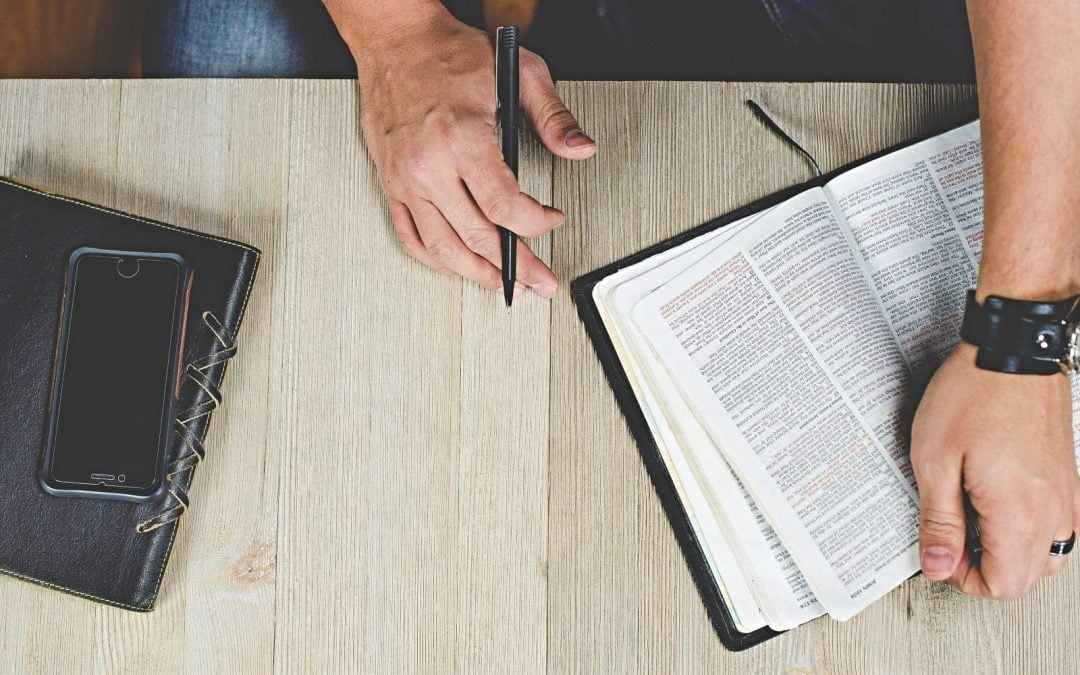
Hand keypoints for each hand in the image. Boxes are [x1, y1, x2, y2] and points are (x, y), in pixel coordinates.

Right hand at [348, 7, 596, 296]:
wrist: (397, 41)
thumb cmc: (449, 54)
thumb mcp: (518, 71)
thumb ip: (553, 116)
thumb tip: (580, 147)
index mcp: (462, 138)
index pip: (504, 206)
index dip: (535, 225)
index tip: (552, 221)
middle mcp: (428, 165)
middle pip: (477, 236)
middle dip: (517, 265)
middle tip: (539, 279)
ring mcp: (406, 179)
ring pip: (442, 248)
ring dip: (476, 274)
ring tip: (503, 284)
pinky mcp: (390, 184)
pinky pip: (410, 237)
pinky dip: (437, 260)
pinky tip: (458, 266)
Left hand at [911, 341, 1078, 598]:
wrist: (1012, 349)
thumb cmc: (973, 393)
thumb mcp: (935, 459)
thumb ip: (939, 521)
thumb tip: (938, 566)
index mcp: (1020, 513)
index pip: (1004, 585)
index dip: (965, 576)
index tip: (942, 549)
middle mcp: (1054, 510)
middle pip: (1028, 577)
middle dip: (986, 567)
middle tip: (953, 532)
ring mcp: (1067, 495)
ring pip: (1047, 555)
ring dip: (1009, 549)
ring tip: (972, 513)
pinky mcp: (1068, 478)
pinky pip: (1057, 526)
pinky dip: (1028, 527)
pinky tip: (995, 497)